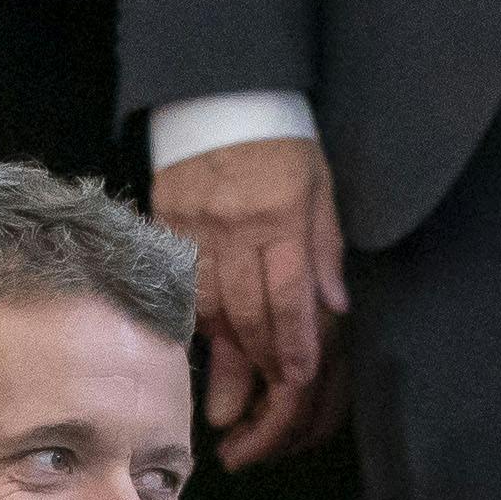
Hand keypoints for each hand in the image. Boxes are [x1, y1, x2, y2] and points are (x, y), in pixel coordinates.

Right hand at [151, 135, 349, 468]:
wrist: (219, 93)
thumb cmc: (282, 143)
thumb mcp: (319, 187)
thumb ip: (324, 248)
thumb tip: (336, 307)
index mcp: (279, 215)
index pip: (289, 297)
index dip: (295, 345)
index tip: (300, 382)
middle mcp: (233, 227)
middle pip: (248, 313)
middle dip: (262, 365)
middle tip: (269, 406)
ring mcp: (194, 228)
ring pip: (209, 308)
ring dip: (225, 357)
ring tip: (231, 400)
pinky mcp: (165, 225)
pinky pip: (181, 289)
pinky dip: (196, 325)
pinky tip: (205, 351)